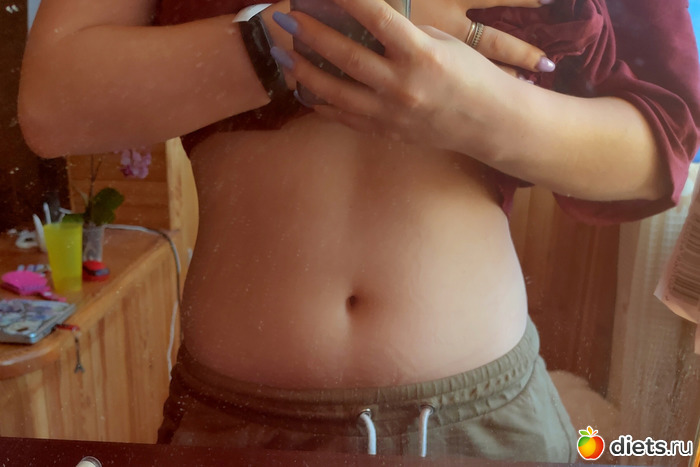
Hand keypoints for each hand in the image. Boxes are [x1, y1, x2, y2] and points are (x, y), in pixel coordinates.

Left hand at [269, 0, 545, 153]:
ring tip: (283, 54)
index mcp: (422, 55)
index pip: (377, 18)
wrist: (487, 123)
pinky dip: (319, 102)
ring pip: (335, 92)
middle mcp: (403, 85)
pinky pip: (343, 117)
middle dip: (311, 34)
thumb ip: (402, 34)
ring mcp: (391, 113)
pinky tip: (303, 89)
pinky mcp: (385, 132)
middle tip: (287, 18)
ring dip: (303, 71)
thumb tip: (361, 21)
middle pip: (346, 56)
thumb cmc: (469, 75)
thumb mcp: (442, 43)